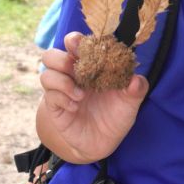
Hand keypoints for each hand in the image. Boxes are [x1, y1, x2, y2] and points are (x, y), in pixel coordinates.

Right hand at [39, 32, 147, 161]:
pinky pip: (50, 96)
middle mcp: (72, 75)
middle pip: (52, 55)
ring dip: (62, 81)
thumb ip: (136, 89)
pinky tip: (76, 106)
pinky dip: (62, 99)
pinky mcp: (55, 107)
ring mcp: (61, 90)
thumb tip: (137, 79)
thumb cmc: (116, 115)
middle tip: (77, 69)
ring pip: (46, 74)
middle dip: (62, 58)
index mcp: (89, 65)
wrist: (104, 143)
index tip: (82, 44)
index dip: (75, 40)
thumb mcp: (131, 102)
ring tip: (81, 94)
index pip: (75, 43)